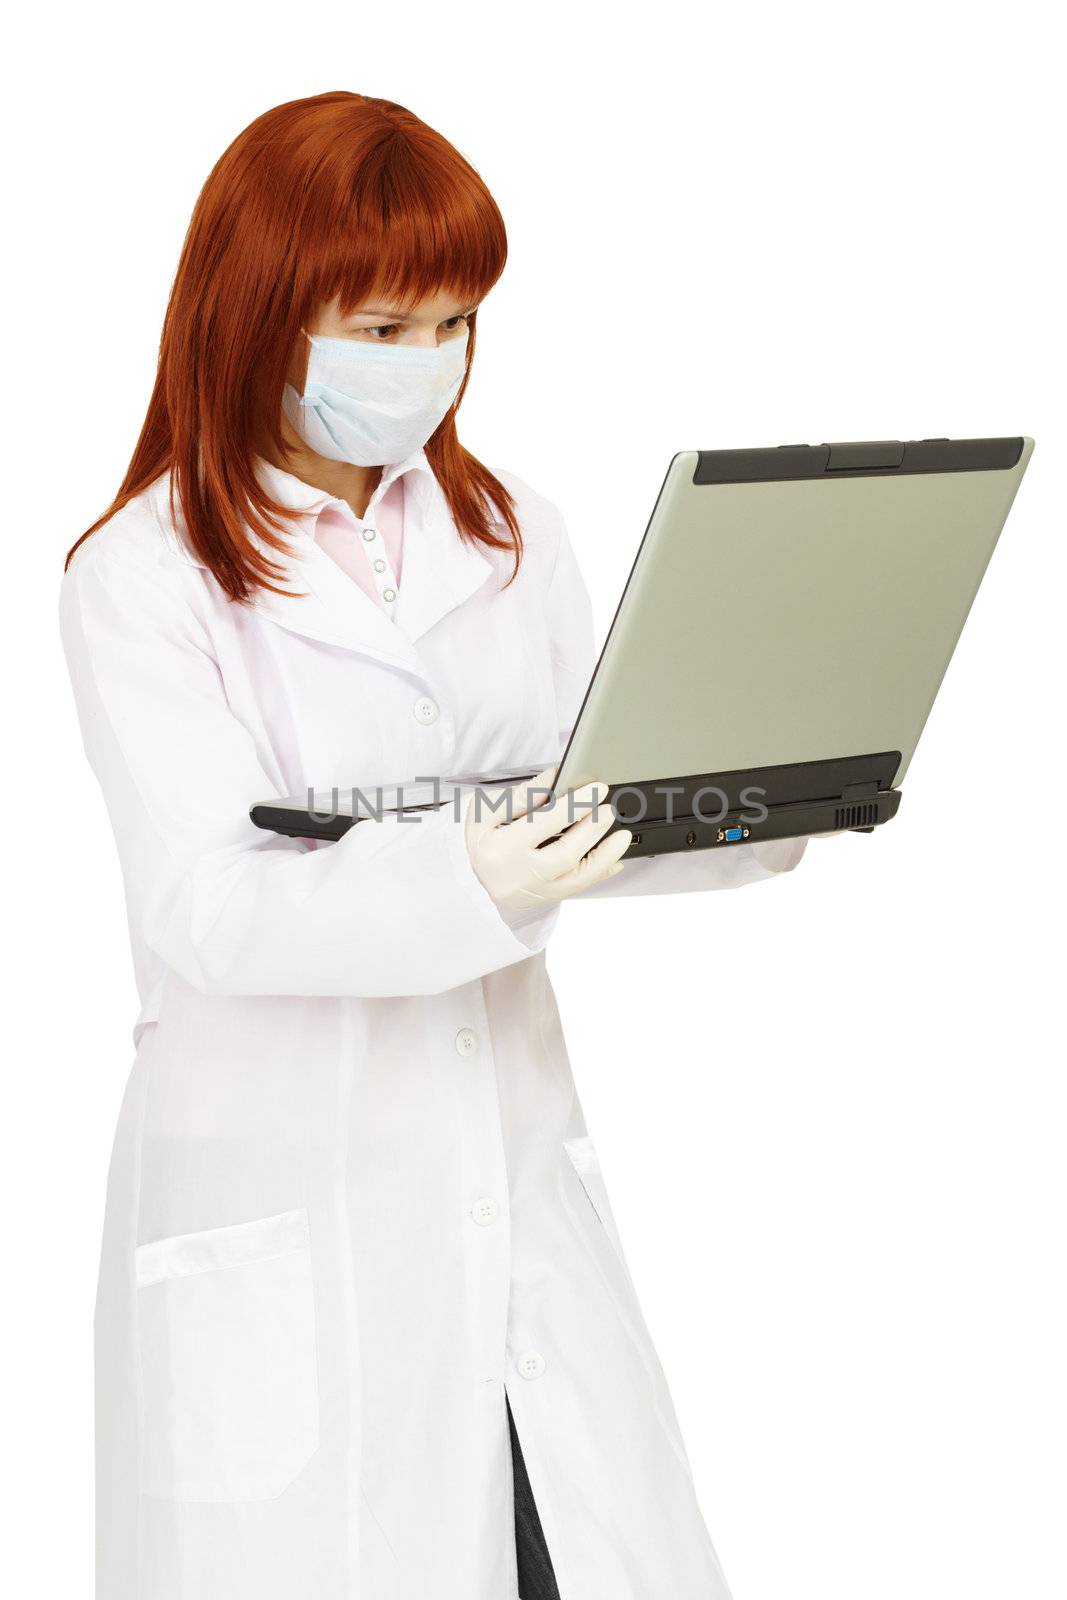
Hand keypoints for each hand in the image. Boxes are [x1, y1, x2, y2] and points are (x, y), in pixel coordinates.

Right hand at [464, 767, 631, 912]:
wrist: (478, 884)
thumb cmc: (484, 843)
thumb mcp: (486, 814)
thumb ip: (520, 795)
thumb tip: (554, 776)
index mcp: (504, 848)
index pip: (546, 823)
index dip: (575, 804)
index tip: (595, 788)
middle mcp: (522, 874)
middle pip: (566, 853)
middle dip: (592, 829)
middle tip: (609, 809)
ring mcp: (538, 891)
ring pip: (579, 878)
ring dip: (605, 855)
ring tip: (622, 836)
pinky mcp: (550, 898)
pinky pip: (581, 888)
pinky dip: (601, 873)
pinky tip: (616, 859)